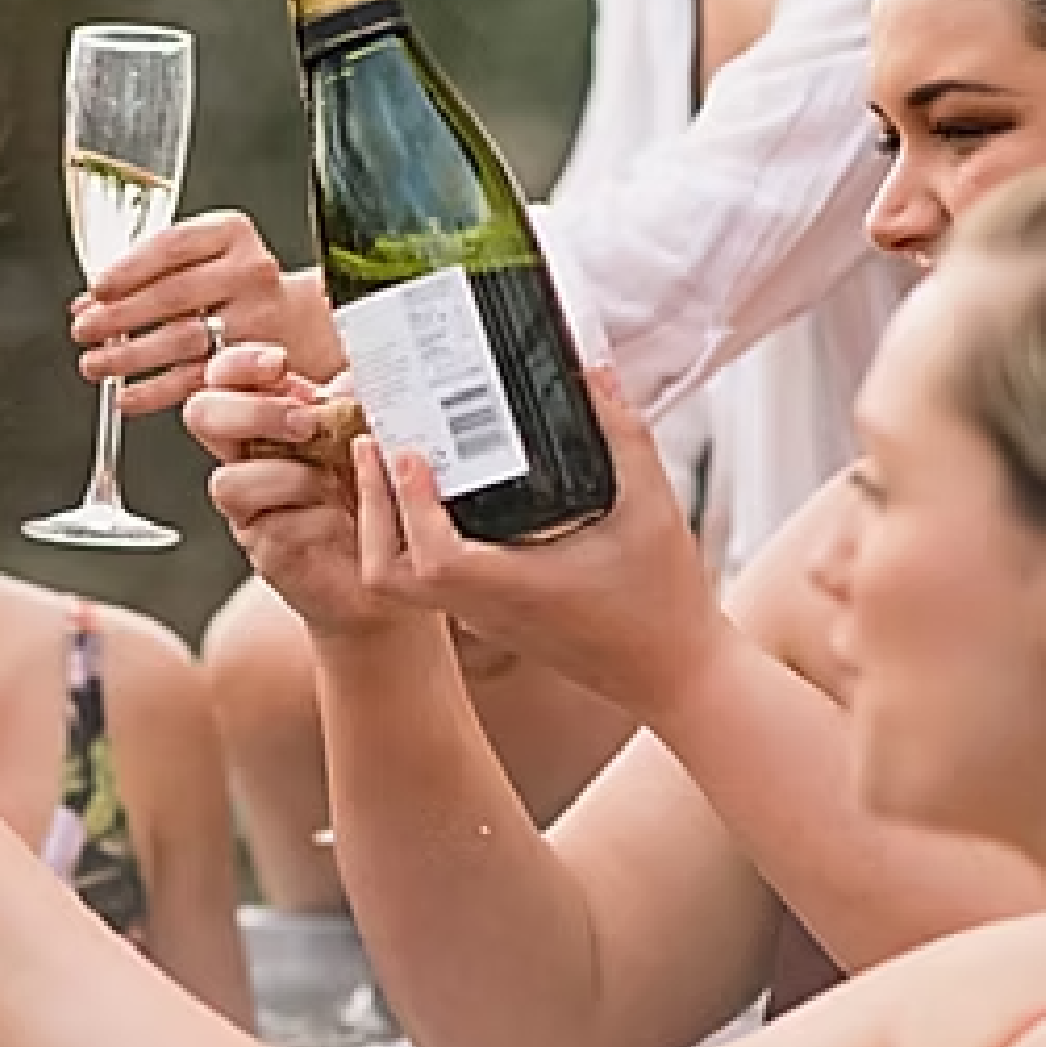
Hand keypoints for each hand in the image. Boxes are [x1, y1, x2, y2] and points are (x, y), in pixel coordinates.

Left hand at [71, 212, 314, 415]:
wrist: (299, 323)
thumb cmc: (237, 289)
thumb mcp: (203, 259)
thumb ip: (149, 273)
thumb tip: (88, 302)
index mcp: (231, 234)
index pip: (172, 244)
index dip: (128, 269)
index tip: (97, 289)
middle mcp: (250, 272)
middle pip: (172, 294)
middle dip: (118, 316)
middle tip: (84, 330)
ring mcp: (257, 319)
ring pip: (182, 338)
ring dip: (129, 356)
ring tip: (96, 364)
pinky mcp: (255, 363)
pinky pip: (197, 378)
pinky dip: (156, 391)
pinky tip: (129, 394)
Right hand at [183, 345, 412, 641]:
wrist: (390, 570)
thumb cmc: (373, 491)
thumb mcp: (368, 433)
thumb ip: (353, 401)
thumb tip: (348, 379)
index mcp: (266, 416)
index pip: (223, 376)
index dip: (239, 364)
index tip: (278, 364)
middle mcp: (247, 456)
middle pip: (202, 416)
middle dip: (252, 412)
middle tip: (305, 423)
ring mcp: (249, 505)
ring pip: (229, 480)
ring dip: (288, 475)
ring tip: (333, 483)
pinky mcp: (265, 549)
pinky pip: (270, 528)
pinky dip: (312, 519)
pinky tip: (343, 519)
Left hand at [353, 371, 726, 719]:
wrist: (675, 675)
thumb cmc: (666, 602)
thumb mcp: (653, 508)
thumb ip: (622, 435)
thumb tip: (594, 370)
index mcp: (514, 587)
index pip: (432, 556)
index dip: (408, 505)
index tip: (406, 452)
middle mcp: (485, 606)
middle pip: (389, 573)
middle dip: (371, 508)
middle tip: (371, 444)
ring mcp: (481, 616)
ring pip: (400, 579)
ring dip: (383, 522)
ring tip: (391, 461)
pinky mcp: (488, 616)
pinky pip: (426, 579)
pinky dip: (410, 535)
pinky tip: (430, 491)